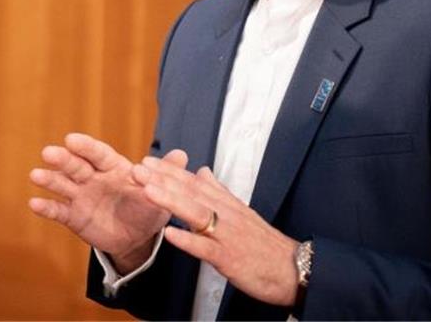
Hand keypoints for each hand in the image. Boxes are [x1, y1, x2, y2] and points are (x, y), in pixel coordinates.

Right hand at [29, 133, 186, 269]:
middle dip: (63, 159)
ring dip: (49, 179)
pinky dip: (46, 207)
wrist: (136, 237)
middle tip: (48, 152)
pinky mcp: (74, 216)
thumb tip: (183, 155)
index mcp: (113, 168)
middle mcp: (94, 178)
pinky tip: (34, 202)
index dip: (86, 147)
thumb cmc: (148, 208)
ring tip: (36, 174)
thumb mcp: (161, 193)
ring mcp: (81, 196)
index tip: (71, 139)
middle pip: (76, 166)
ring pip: (63, 184)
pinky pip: (58, 211)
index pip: (99, 154)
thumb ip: (166, 175)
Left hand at [134, 156, 300, 306]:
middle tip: (137, 169)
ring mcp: (227, 235)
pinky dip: (188, 241)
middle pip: (191, 193)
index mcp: (226, 203)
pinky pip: (206, 248)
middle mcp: (226, 214)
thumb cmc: (263, 243)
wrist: (292, 269)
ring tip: (148, 191)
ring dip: (171, 201)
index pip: (194, 182)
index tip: (148, 161)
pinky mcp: (230, 258)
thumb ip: (219, 191)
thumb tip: (202, 171)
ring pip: (196, 214)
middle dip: (162, 180)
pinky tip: (169, 234)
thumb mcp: (241, 212)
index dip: (170, 171)